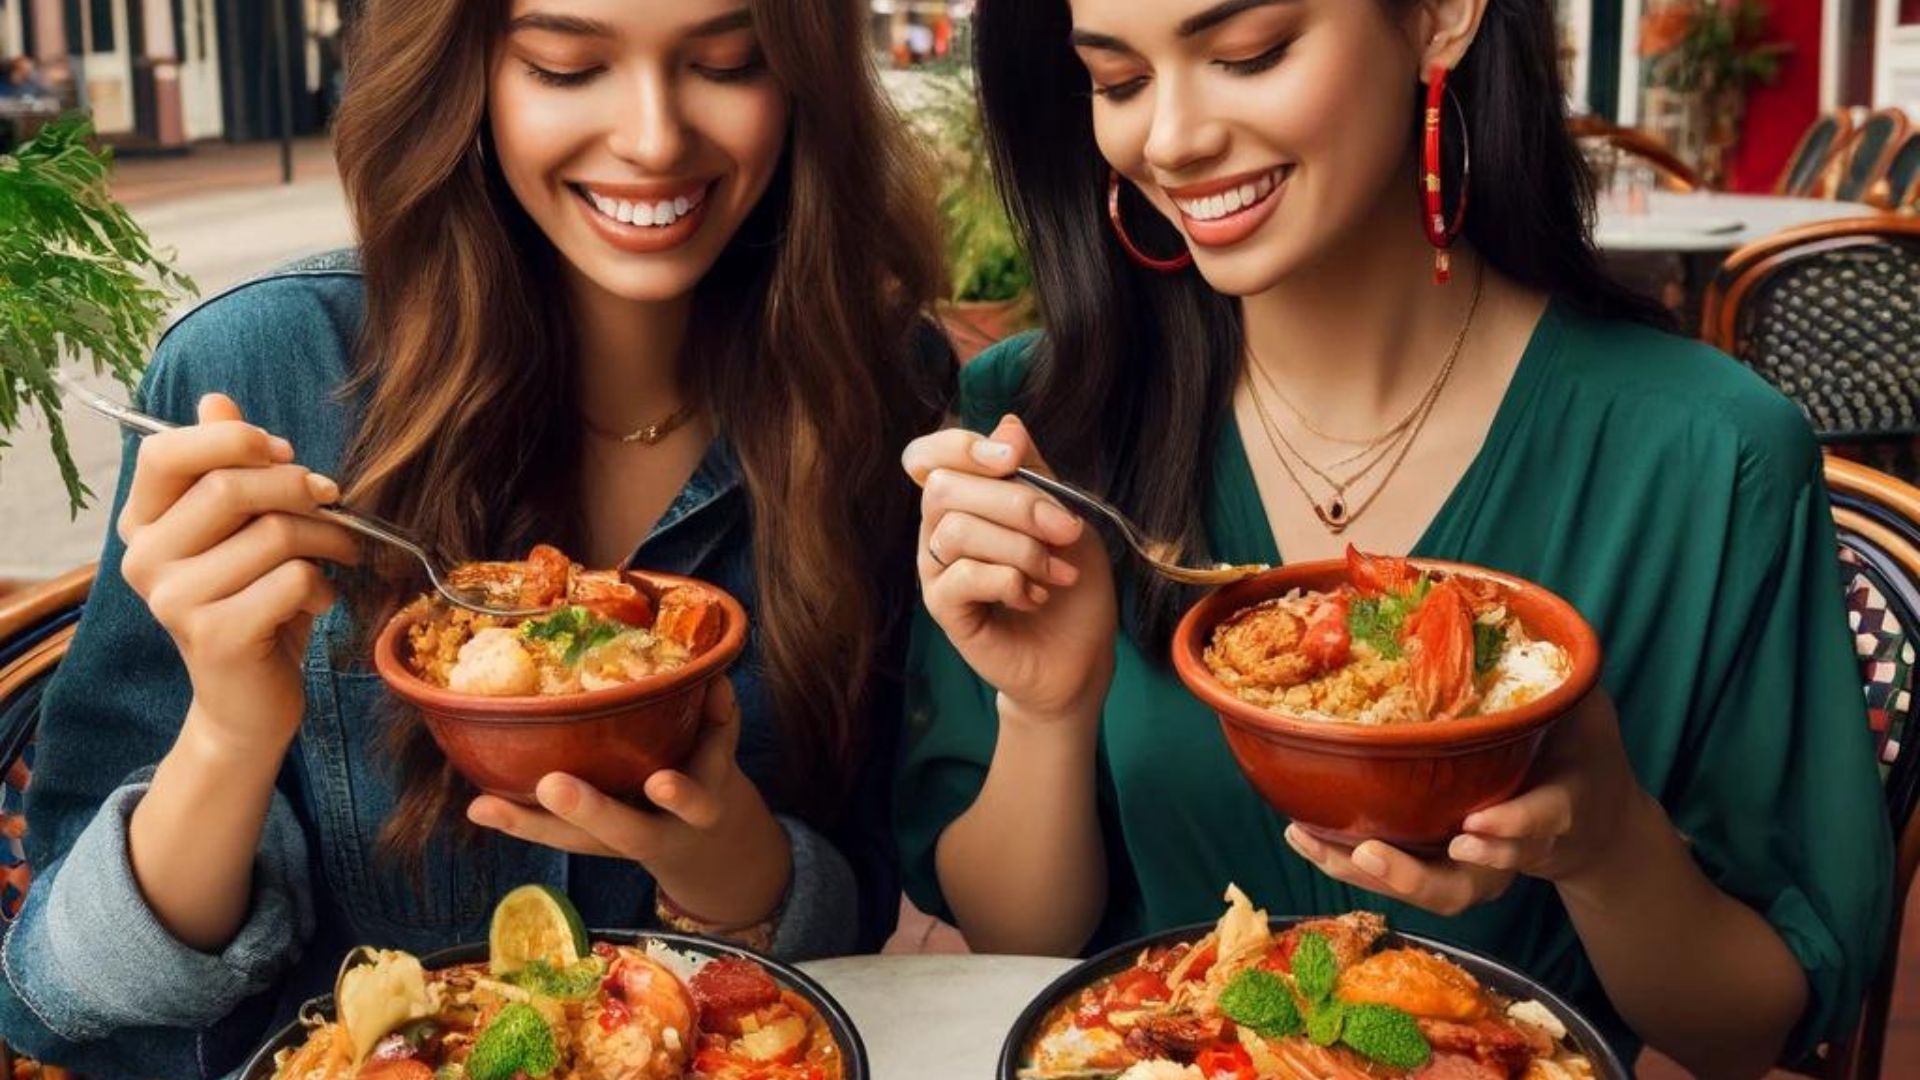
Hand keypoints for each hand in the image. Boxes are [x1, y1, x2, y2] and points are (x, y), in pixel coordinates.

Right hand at [117, 393, 359, 757]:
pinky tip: (318, 602)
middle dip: (301, 488)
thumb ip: (226, 466)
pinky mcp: (215, 636)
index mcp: (142, 523)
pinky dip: (323, 587)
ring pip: (274, 534)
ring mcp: (173, 601)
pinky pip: (292, 580)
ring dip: (329, 540)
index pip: (166, 452)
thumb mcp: (241, 531)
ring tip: (338, 557)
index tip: (286, 454)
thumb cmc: (252, 602)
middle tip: (335, 503)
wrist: (246, 700)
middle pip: (233, 487)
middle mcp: (143, 559)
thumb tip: (217, 401)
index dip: (235, 440)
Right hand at [466, 678, 791, 926]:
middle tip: (553, 786)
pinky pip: (729, 738)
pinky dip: (725, 712)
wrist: (725, 846)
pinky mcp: (726, 764)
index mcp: (614, 840)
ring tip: (661, 781)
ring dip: (679, 793)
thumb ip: (539, 815)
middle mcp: (655, 827)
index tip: (485, 805)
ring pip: (694, 801)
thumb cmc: (637, 820)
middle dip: (592, 811)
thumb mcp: (593, 832)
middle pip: (627, 831)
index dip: (526, 824)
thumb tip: (473, 803)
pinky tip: (718, 684)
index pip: (565, 840)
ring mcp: (697, 800)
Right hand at [902, 415, 1117, 722]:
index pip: (929, 456)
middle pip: (946, 488)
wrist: (1079, 658)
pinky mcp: (944, 610)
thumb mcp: (1065, 517)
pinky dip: (1009, 580)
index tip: (1010, 457)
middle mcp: (939, 530)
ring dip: (1021, 548)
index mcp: (964, 500)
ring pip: (956, 531)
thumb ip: (1035, 472)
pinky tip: (1034, 596)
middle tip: (1067, 531)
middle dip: (1016, 502)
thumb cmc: (1070, 586)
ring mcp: (937, 570)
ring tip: (1056, 573)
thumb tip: (1008, 423)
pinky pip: (962, 577)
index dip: (960, 446)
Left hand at [1285, 691, 1644, 914]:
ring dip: (1367, 872)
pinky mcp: (1441, 863)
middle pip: (1467, 883)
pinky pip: (1398, 874)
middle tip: (1370, 853)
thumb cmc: (1581, 754)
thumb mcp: (1584, 713)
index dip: (1511, 828)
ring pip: (1424, 888)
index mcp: (1555, 808)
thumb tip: (1527, 622)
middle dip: (1415, 876)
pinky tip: (1302, 832)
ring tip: (1312, 840)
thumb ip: (1558, 684)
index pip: (1539, 823)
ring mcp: (1474, 866)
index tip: (1474, 826)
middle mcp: (1510, 850)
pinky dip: (1347, 860)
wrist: (1591, 819)